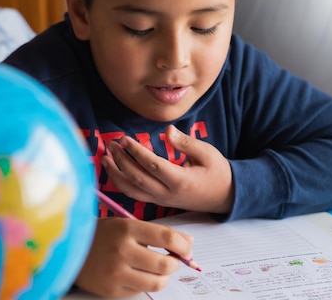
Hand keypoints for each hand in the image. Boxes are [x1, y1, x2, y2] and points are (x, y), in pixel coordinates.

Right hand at [74, 218, 193, 297]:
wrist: (70, 250)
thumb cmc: (102, 236)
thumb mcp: (127, 225)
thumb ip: (157, 233)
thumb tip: (188, 242)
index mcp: (127, 229)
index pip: (167, 237)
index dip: (183, 245)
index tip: (186, 248)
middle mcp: (122, 250)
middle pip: (165, 264)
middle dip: (175, 263)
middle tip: (173, 260)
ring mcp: (116, 272)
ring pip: (157, 282)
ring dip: (164, 277)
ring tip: (158, 270)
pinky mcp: (112, 290)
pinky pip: (141, 290)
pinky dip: (146, 283)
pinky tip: (138, 274)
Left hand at [101, 125, 233, 213]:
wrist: (226, 197)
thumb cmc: (217, 172)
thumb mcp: (208, 153)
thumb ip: (186, 142)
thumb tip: (168, 130)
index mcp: (180, 181)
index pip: (152, 165)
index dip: (136, 152)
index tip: (125, 139)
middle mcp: (168, 193)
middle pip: (137, 179)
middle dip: (120, 161)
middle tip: (111, 145)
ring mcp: (162, 200)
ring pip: (132, 191)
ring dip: (116, 175)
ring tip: (105, 158)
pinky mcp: (159, 201)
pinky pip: (135, 195)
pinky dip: (121, 184)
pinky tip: (114, 171)